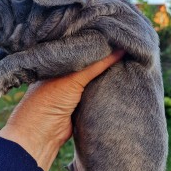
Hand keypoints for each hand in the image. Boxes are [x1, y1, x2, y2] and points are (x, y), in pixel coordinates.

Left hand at [0, 50, 123, 170]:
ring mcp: (73, 90)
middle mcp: (65, 74)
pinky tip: (121, 79)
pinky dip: (106, 88)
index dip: (96, 42)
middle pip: (89, 63)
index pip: (80, 48)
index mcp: (58, 63)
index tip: (115, 36)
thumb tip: (120, 49)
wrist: (42, 134)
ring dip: (107, 74)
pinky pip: (97, 92)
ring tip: (128, 60)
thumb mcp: (73, 78)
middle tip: (125, 46)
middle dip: (104, 58)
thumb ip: (96, 65)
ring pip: (95, 78)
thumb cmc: (49, 100)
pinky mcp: (81, 104)